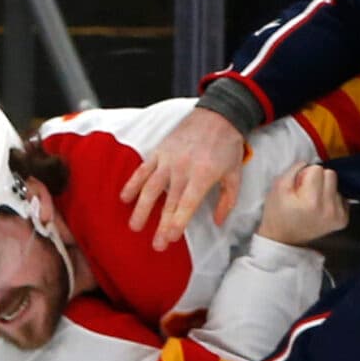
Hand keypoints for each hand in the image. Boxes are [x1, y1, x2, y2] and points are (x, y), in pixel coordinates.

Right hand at [123, 105, 245, 250]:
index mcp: (203, 175)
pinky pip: (143, 169)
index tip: (170, 238)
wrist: (218, 114)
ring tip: (134, 227)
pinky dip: (132, 183)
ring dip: (141, 208)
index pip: (187, 204)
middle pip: (168, 202)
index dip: (177, 222)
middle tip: (156, 246)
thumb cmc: (228, 146)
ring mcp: (168, 159)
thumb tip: (217, 222)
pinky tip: (124, 198)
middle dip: (161, 226)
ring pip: (150, 187)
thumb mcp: (235, 174)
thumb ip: (227, 200)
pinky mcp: (160, 151)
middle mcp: (183, 168)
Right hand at [256, 164, 347, 246]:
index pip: (317, 169)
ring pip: (337, 186)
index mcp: (312, 201)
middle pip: (331, 174)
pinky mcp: (343, 221)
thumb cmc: (278, 213)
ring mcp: (338, 216)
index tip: (298, 187)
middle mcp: (329, 209)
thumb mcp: (278, 187)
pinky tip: (320, 208)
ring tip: (312, 203)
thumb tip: (308, 164)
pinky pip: (342, 198)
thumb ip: (293, 170)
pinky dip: (331, 200)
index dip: (305, 175)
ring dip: (325, 190)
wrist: (284, 241)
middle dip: (318, 180)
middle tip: (305, 193)